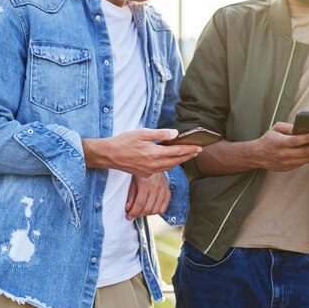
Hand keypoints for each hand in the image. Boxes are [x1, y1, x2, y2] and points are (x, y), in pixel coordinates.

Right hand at [83, 128, 201, 176]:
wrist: (109, 155)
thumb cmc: (124, 141)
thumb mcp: (142, 133)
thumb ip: (160, 134)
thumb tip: (175, 134)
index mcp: (154, 153)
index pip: (177, 151)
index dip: (189, 149)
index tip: (199, 147)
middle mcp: (154, 164)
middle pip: (176, 160)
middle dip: (188, 155)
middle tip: (198, 151)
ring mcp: (150, 171)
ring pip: (170, 166)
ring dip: (180, 161)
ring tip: (188, 155)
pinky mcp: (145, 174)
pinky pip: (162, 169)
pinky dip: (170, 164)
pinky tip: (172, 160)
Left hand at [125, 173, 169, 219]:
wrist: (154, 165)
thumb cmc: (142, 174)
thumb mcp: (133, 183)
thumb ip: (130, 196)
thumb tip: (128, 208)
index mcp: (146, 184)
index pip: (140, 203)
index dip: (133, 212)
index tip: (129, 216)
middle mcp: (156, 188)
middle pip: (148, 208)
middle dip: (139, 214)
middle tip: (134, 214)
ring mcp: (163, 191)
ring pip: (155, 210)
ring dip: (147, 214)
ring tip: (141, 211)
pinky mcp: (167, 194)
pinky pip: (163, 209)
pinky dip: (156, 212)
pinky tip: (150, 208)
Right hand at [252, 122, 308, 170]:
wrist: (257, 156)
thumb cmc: (268, 140)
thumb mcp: (275, 129)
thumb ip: (288, 127)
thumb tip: (302, 126)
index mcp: (281, 143)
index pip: (296, 140)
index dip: (308, 137)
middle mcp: (285, 154)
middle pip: (305, 151)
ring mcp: (288, 162)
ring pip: (307, 159)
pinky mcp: (289, 167)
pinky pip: (304, 163)